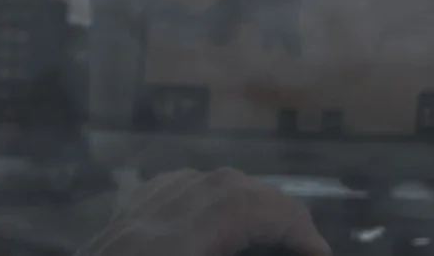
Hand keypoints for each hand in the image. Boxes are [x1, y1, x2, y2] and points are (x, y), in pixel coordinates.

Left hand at [83, 168, 331, 255]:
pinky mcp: (112, 235)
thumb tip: (302, 252)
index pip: (240, 208)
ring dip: (242, 201)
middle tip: (306, 248)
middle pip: (222, 188)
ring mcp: (123, 228)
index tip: (320, 255)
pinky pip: (162, 196)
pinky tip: (217, 224)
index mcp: (170, 248)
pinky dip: (202, 200)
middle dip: (275, 211)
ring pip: (191, 184)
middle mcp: (143, 227)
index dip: (291, 224)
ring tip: (273, 236)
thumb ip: (229, 254)